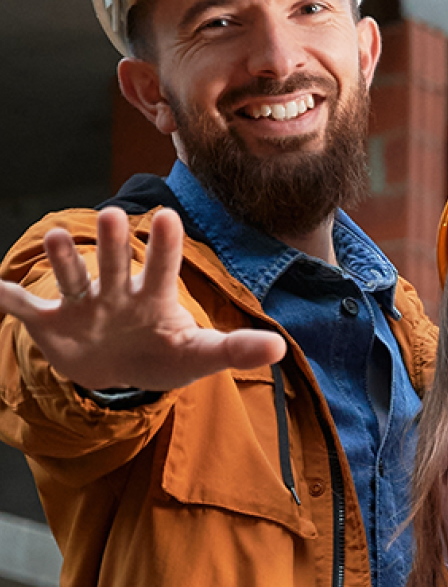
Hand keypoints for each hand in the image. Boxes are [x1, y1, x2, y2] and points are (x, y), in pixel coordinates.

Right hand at [0, 207, 284, 391]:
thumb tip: (281, 348)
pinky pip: (26, 307)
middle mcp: (117, 293)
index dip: (165, 245)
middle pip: (115, 264)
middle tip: (111, 215)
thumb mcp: (200, 357)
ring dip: (63, 260)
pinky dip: (9, 299)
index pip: (164, 267)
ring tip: (56, 237)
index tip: (166, 216)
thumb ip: (235, 350)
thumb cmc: (165, 356)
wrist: (119, 371)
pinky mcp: (51, 322)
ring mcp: (82, 305)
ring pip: (72, 278)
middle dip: (112, 244)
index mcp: (154, 297)